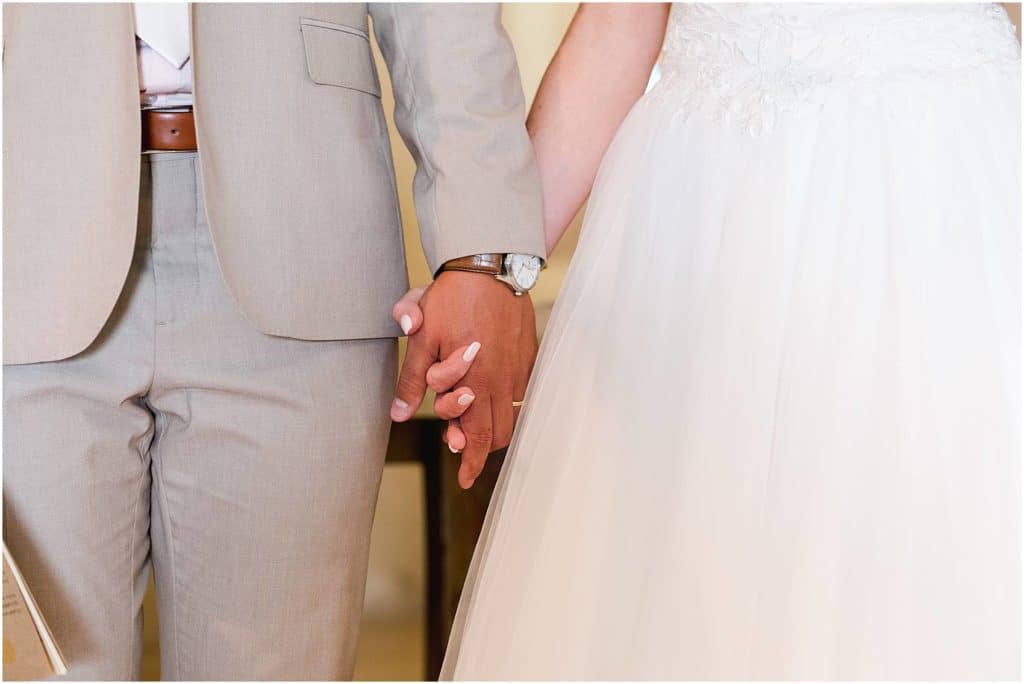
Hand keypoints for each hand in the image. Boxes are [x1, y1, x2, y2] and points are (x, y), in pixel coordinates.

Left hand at [390, 272, 536, 487]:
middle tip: (456, 441)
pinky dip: (504, 401)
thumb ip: (413, 381)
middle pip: (496, 434)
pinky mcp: (528, 355)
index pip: (476, 438)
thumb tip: (399, 415)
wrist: (489, 263)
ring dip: (489, 423)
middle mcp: (503, 381)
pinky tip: (486, 387)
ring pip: (510, 415)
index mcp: (476, 381)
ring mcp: (519, 369)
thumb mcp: (422, 338)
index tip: (464, 478)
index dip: (470, 463)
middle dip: (477, 446)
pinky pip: (520, 392)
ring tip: (467, 412)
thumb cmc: (452, 299)